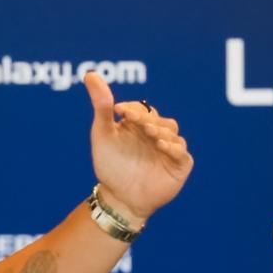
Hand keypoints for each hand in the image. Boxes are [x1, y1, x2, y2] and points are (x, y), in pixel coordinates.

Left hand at [84, 71, 193, 221]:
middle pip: (159, 119)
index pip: (141, 109)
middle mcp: (156, 134)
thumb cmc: (110, 165)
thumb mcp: (103, 134)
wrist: (119, 198)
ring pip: (172, 131)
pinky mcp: (179, 165)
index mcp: (139, 125)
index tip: (118, 111)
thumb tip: (90, 74)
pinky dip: (173, 147)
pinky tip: (161, 145)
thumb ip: (101, 105)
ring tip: (149, 132)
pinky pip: (182, 152)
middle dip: (147, 119)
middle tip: (135, 121)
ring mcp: (169, 149)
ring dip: (161, 129)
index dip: (132, 109)